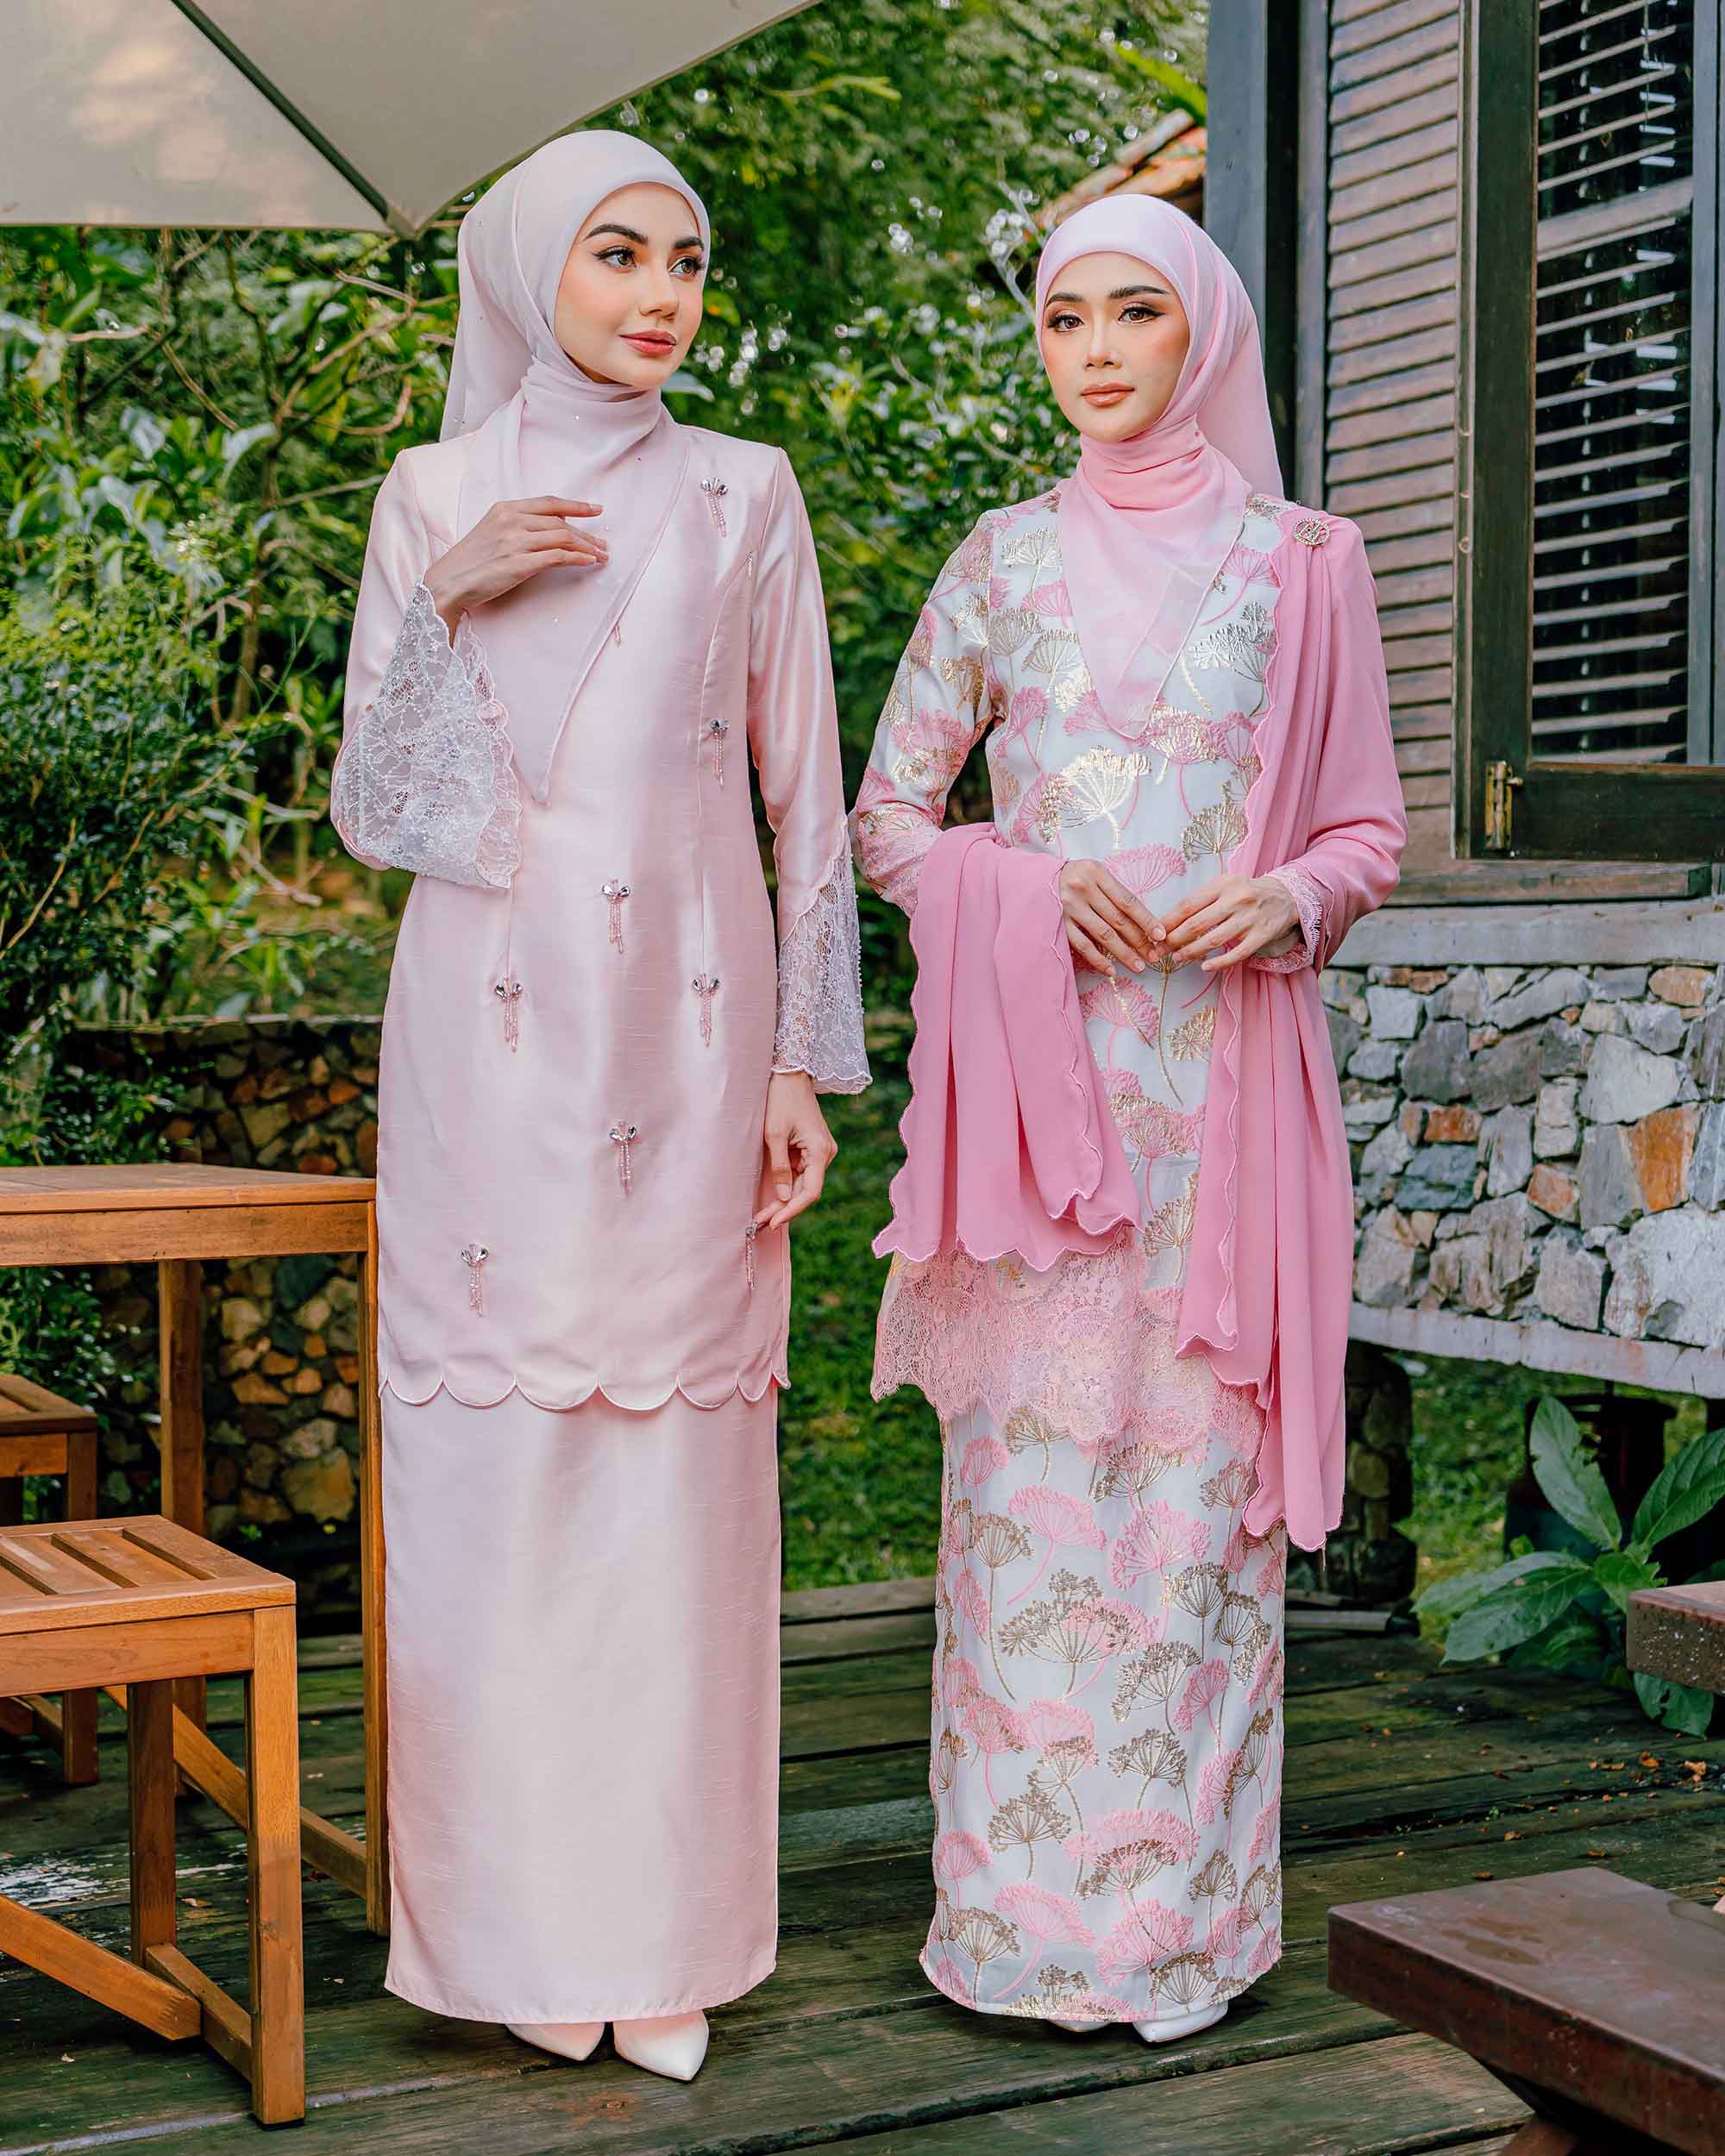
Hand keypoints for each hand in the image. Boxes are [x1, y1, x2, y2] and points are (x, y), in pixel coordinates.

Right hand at [423, 496, 608, 628]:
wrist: (448, 582)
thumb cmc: (470, 562)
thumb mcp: (493, 533)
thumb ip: (518, 527)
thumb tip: (550, 532)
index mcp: (505, 509)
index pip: (549, 502)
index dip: (576, 505)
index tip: (596, 510)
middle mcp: (512, 520)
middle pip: (560, 522)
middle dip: (586, 533)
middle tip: (603, 544)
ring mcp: (516, 541)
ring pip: (563, 537)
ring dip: (587, 547)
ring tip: (601, 556)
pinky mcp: (520, 564)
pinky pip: (558, 556)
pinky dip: (578, 558)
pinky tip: (588, 562)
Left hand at [754, 1072, 836, 1229]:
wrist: (788, 1074)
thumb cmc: (780, 1100)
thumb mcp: (774, 1134)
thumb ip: (780, 1167)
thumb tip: (784, 1197)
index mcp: (820, 1150)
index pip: (810, 1191)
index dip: (792, 1210)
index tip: (773, 1222)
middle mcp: (825, 1153)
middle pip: (807, 1190)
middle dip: (784, 1208)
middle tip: (760, 1223)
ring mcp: (820, 1151)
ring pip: (803, 1183)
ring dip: (784, 1199)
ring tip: (762, 1215)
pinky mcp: (811, 1148)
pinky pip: (801, 1172)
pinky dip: (787, 1185)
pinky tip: (772, 1198)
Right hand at [1058, 859, 1163, 974]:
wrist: (1035, 878)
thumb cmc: (1072, 877)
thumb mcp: (1093, 873)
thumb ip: (1112, 892)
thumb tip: (1140, 921)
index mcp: (1097, 873)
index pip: (1128, 901)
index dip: (1146, 919)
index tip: (1160, 935)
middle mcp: (1083, 889)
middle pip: (1118, 919)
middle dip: (1138, 940)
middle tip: (1153, 956)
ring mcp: (1069, 907)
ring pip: (1103, 934)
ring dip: (1123, 953)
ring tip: (1138, 966)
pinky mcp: (1058, 923)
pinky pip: (1082, 945)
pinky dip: (1098, 959)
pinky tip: (1111, 970)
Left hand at [1158, 874, 1299, 970]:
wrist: (1285, 896)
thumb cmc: (1246, 892)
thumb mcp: (1225, 885)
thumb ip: (1201, 900)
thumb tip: (1170, 922)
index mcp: (1223, 885)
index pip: (1188, 904)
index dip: (1169, 921)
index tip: (1155, 933)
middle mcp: (1236, 900)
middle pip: (1197, 923)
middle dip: (1175, 939)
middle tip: (1161, 950)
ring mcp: (1249, 919)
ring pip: (1213, 940)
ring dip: (1191, 951)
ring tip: (1178, 958)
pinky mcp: (1261, 936)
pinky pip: (1236, 954)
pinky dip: (1219, 962)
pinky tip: (1205, 967)